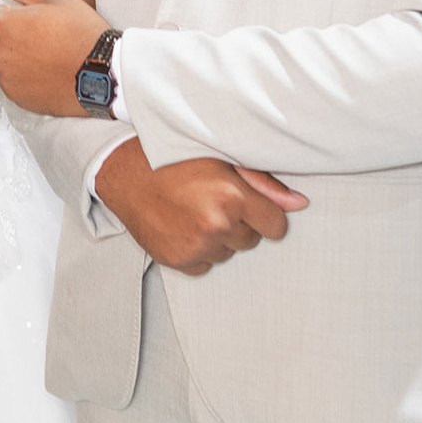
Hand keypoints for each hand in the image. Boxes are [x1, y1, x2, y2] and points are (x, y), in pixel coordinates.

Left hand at [0, 0, 110, 116]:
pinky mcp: (17, 98)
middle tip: (34, 39)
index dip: (15, 16)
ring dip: (11, 59)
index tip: (32, 21)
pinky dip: (21, 79)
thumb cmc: (83, 33)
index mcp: (4, 24)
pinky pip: (11, 85)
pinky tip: (43, 74)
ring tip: (42, 57)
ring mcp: (6, 78)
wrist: (104, 72)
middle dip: (5, 39)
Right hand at [95, 139, 308, 274]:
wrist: (122, 170)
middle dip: (239, 224)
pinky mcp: (177, 261)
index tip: (246, 203)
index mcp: (232, 196)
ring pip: (227, 253)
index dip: (262, 213)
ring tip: (193, 210)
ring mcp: (195, 246)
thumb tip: (299, 204)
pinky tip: (180, 225)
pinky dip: (196, 251)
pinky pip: (204, 265)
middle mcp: (216, 224)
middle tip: (211, 199)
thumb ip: (263, 182)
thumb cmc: (171, 158)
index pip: (276, 226)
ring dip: (217, 238)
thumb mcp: (220, 157)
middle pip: (252, 240)